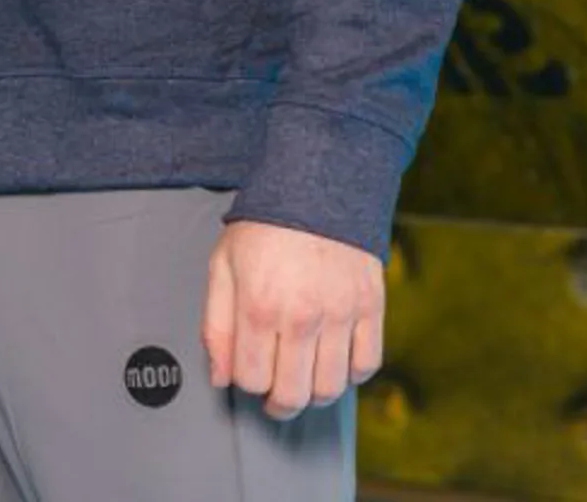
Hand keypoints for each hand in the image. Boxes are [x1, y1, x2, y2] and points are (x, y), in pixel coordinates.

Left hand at [200, 220, 384, 421]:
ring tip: (305, 377)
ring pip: (330, 388)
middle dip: (279, 403)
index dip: (247, 382)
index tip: (250, 371)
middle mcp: (301, 315)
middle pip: (293, 394)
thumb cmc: (265, 225)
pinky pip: (366, 364)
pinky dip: (351, 373)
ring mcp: (339, 312)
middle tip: (276, 395)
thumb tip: (220, 377)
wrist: (317, 183)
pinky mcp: (370, 305)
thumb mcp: (223, 265)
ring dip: (314, 393)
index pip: (252, 379)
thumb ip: (216, 325)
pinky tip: (335, 358)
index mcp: (259, 305)